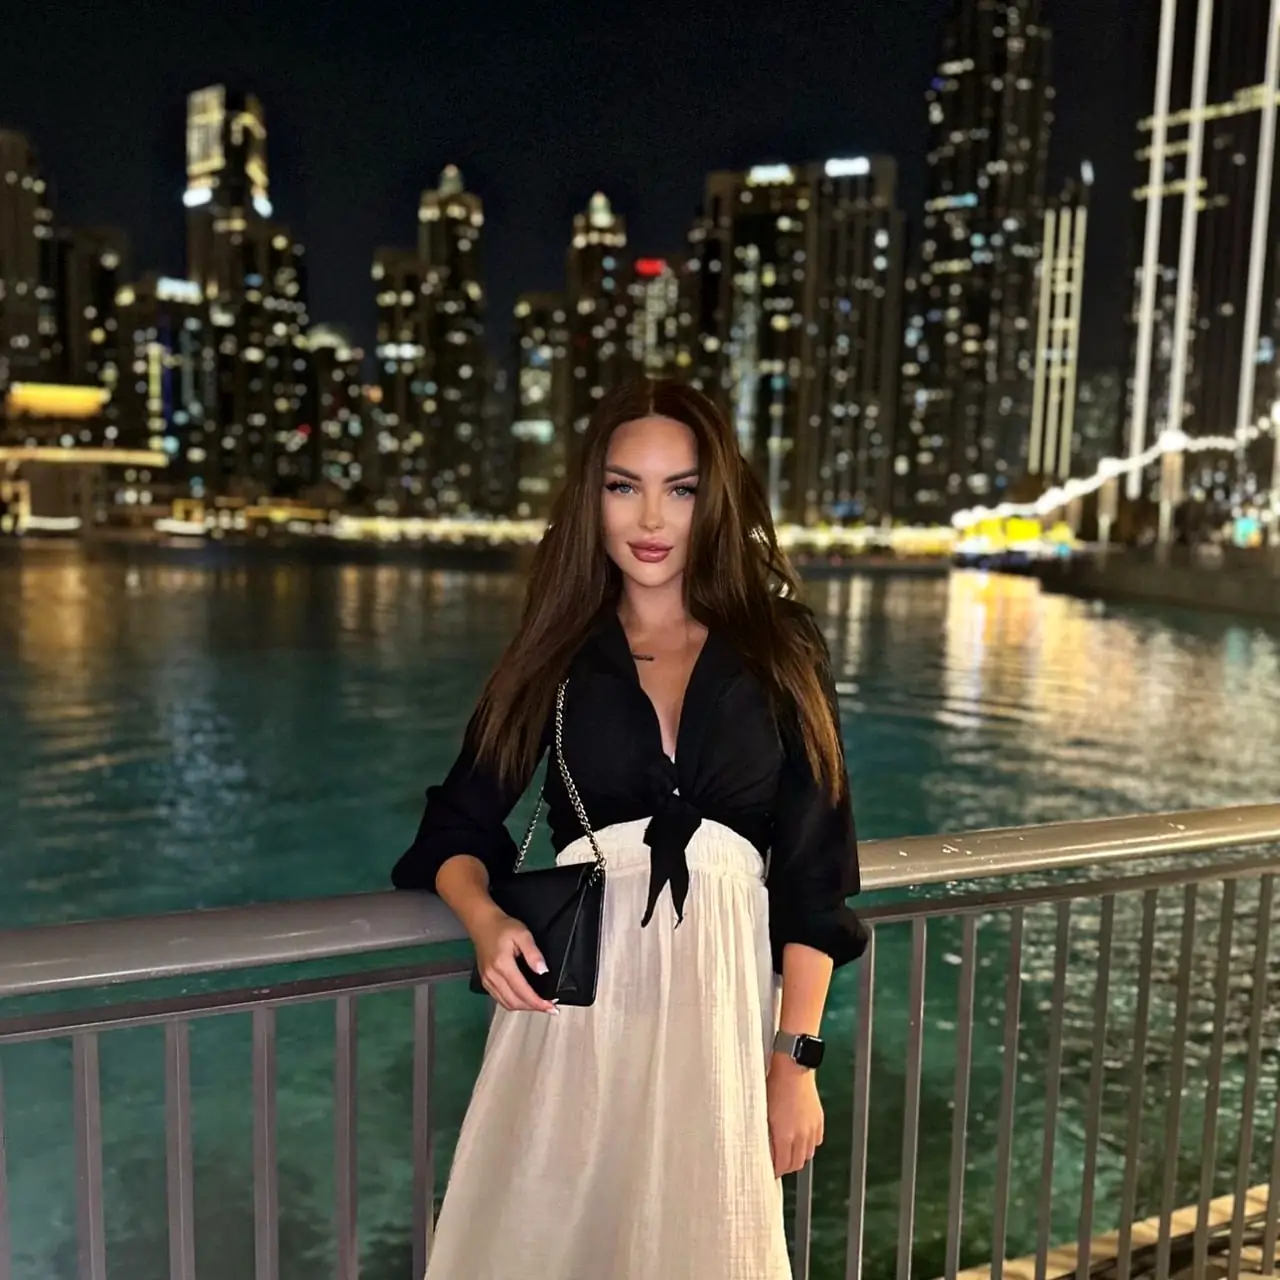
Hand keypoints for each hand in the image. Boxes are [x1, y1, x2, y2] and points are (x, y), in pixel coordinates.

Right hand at [470, 907, 557, 1014]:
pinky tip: (524, 1000)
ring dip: (524, 1008)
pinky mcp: (485, 982)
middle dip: (533, 1008)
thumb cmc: (503, 927)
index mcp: (502, 965)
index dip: (538, 1002)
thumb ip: (533, 953)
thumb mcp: (523, 934)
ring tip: (539, 1006)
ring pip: (507, 1004)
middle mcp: (492, 976)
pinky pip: (500, 999)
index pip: (523, 991)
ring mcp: (487, 981)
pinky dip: (513, 1003)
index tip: (551, 1007)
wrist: (483, 924)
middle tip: (549, 1008)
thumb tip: (543, 971)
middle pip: (515, 1002)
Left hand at [766, 1053, 823, 1176]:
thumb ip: (765, 1134)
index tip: (768, 1171)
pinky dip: (809, 1144)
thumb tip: (764, 1148)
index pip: (782, 1166)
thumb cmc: (773, 1086)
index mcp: (785, 1135)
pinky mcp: (819, 1120)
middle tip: (777, 1164)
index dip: (775, 1171)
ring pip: (808, 1154)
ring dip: (798, 1156)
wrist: (792, 1067)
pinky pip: (816, 1141)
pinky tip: (800, 1138)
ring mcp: (812, 1128)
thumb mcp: (763, 1111)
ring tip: (787, 1152)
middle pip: (796, 1164)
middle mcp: (801, 1136)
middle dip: (786, 1167)